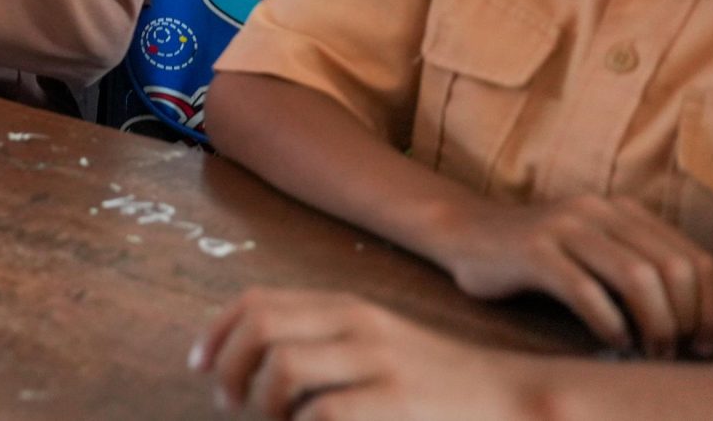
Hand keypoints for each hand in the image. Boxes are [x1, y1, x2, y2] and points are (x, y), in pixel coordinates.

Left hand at [193, 289, 557, 419]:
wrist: (513, 398)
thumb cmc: (437, 381)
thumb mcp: (378, 344)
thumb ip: (323, 343)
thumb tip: (252, 366)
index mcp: (347, 308)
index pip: (258, 302)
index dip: (217, 332)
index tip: (198, 365)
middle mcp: (358, 325)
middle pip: (261, 326)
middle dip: (228, 366)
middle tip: (227, 402)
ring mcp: (377, 363)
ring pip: (284, 366)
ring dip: (264, 401)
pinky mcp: (395, 403)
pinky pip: (324, 411)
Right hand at [420, 194, 712, 357]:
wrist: (463, 232)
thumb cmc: (540, 256)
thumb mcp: (606, 262)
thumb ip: (664, 284)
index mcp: (622, 209)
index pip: (694, 257)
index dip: (710, 306)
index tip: (704, 342)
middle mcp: (598, 210)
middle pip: (672, 268)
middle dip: (685, 320)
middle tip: (677, 351)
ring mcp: (564, 226)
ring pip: (637, 277)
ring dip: (654, 325)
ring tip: (650, 351)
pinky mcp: (532, 250)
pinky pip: (586, 291)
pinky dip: (610, 325)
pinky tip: (613, 342)